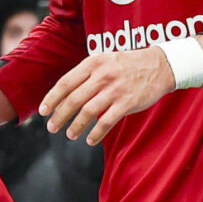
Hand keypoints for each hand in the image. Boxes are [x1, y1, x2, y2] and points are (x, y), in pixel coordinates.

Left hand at [39, 44, 177, 145]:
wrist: (160, 65)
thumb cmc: (127, 66)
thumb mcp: (104, 61)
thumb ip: (85, 75)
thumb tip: (64, 95)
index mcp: (93, 63)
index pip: (66, 83)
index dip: (52, 99)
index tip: (43, 111)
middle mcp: (102, 75)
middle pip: (74, 99)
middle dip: (59, 116)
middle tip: (52, 128)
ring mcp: (115, 89)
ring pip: (88, 112)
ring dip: (75, 126)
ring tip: (69, 134)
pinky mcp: (128, 103)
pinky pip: (106, 121)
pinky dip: (96, 133)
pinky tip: (90, 140)